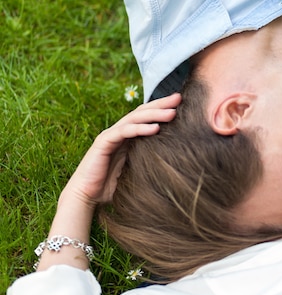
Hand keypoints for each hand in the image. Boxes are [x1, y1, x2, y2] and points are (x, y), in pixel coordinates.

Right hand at [62, 93, 180, 208]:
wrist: (87, 196)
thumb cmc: (113, 186)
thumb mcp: (137, 170)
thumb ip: (150, 160)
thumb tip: (176, 159)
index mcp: (128, 137)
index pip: (146, 117)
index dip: (162, 108)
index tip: (182, 103)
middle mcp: (119, 132)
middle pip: (142, 112)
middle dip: (161, 104)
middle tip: (179, 98)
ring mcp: (110, 135)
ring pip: (134, 118)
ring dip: (154, 114)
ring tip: (172, 113)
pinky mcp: (103, 142)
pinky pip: (124, 132)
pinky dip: (140, 128)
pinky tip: (155, 128)